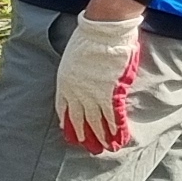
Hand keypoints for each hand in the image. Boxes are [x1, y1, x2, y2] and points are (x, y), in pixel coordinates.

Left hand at [54, 6, 142, 152]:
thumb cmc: (87, 38)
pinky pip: (113, 117)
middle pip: (79, 119)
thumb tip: (82, 80)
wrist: (101, 31)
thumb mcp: (73, 58)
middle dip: (84, 135)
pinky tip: (118, 139)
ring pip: (96, 121)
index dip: (67, 122)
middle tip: (89, 148)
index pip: (63, 108)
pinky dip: (116, 130)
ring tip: (105, 150)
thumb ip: (75, 72)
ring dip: (101, 137)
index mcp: (64, 82)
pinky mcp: (110, 93)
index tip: (70, 134)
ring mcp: (93, 94)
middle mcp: (76, 92)